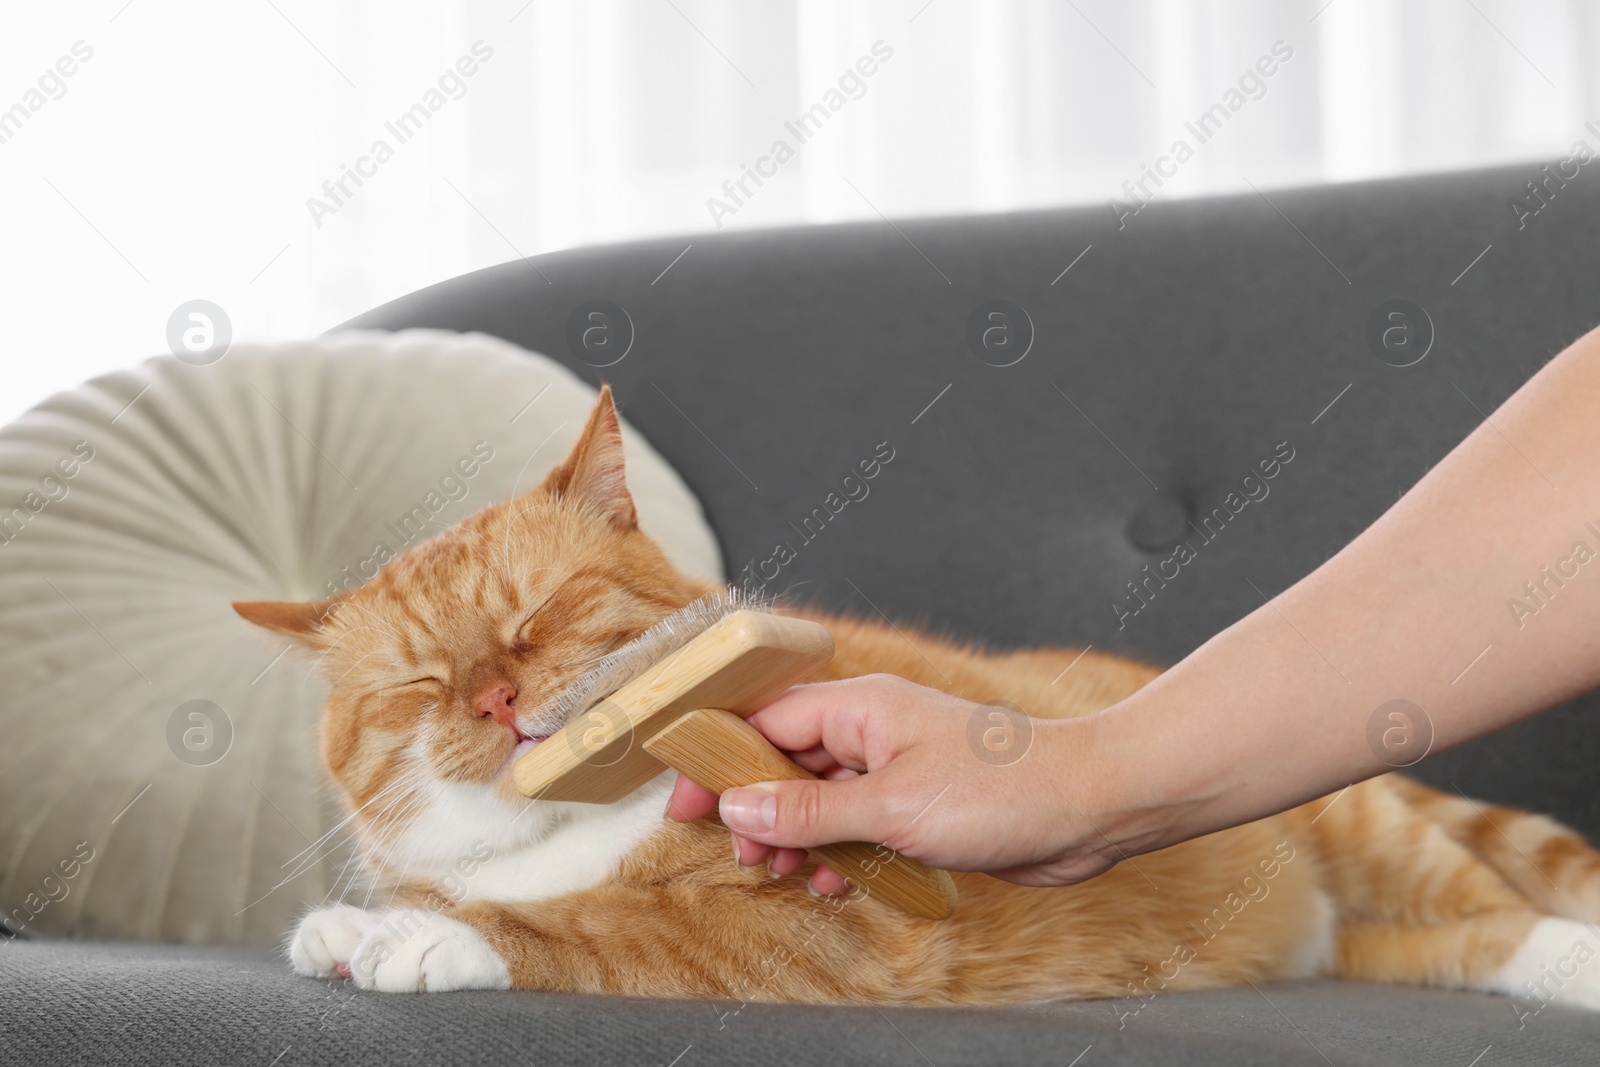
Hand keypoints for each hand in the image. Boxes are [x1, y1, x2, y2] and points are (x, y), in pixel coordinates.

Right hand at [665, 673, 1124, 893]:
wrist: (1087, 809)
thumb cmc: (1001, 790)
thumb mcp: (891, 807)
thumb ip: (810, 810)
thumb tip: (738, 807)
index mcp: (859, 707)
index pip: (765, 721)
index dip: (720, 760)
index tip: (687, 801)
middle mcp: (873, 730)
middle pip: (787, 762)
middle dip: (759, 809)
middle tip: (746, 856)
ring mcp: (895, 765)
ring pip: (819, 797)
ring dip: (799, 836)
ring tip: (790, 871)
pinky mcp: (917, 802)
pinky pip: (856, 822)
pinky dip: (839, 849)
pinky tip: (838, 880)